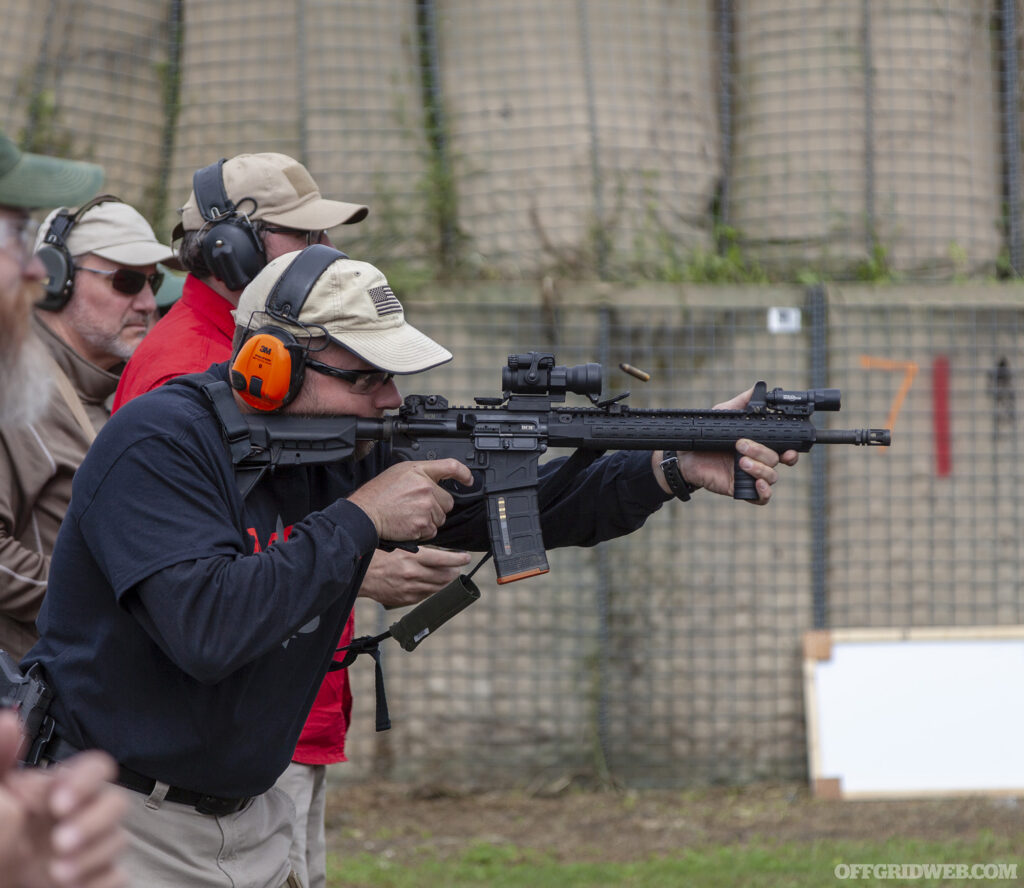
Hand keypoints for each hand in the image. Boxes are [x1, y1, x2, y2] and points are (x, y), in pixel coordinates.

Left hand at [0, 710, 128, 887]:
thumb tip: (11, 722)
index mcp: (48, 794)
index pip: (94, 769)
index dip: (86, 781)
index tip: (59, 804)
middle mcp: (69, 819)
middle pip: (115, 801)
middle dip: (95, 822)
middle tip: (61, 842)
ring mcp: (81, 852)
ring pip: (119, 839)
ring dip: (94, 855)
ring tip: (59, 874)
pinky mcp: (87, 884)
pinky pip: (116, 876)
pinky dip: (100, 882)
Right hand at [347, 459, 474, 541]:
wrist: (366, 514)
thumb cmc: (379, 494)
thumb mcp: (400, 472)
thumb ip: (422, 473)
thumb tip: (438, 480)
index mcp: (420, 472)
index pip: (451, 466)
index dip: (464, 473)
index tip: (468, 480)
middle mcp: (426, 488)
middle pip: (448, 501)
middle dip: (437, 505)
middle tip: (417, 505)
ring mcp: (425, 508)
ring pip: (441, 517)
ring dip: (430, 519)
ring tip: (410, 514)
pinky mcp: (422, 525)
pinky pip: (433, 531)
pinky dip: (424, 531)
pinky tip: (410, 524)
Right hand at [359, 546, 471, 608]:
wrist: (360, 575)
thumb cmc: (377, 556)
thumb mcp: (398, 546)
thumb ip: (418, 550)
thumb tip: (438, 551)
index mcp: (412, 557)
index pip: (443, 559)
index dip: (458, 558)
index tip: (466, 558)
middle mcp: (414, 574)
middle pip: (444, 576)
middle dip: (454, 572)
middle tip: (458, 568)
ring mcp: (410, 588)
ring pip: (438, 588)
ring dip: (446, 583)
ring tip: (450, 577)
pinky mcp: (406, 599)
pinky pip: (426, 596)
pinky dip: (433, 590)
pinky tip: (434, 586)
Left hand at [652, 387, 798, 505]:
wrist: (685, 456)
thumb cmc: (707, 435)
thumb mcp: (724, 414)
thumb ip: (742, 402)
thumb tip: (757, 388)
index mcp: (760, 444)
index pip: (785, 449)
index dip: (791, 450)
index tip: (788, 449)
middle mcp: (759, 461)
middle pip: (777, 460)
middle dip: (763, 452)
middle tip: (742, 445)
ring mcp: (751, 476)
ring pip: (771, 477)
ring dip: (759, 468)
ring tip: (740, 461)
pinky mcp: (741, 489)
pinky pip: (761, 498)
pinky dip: (764, 492)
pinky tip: (756, 484)